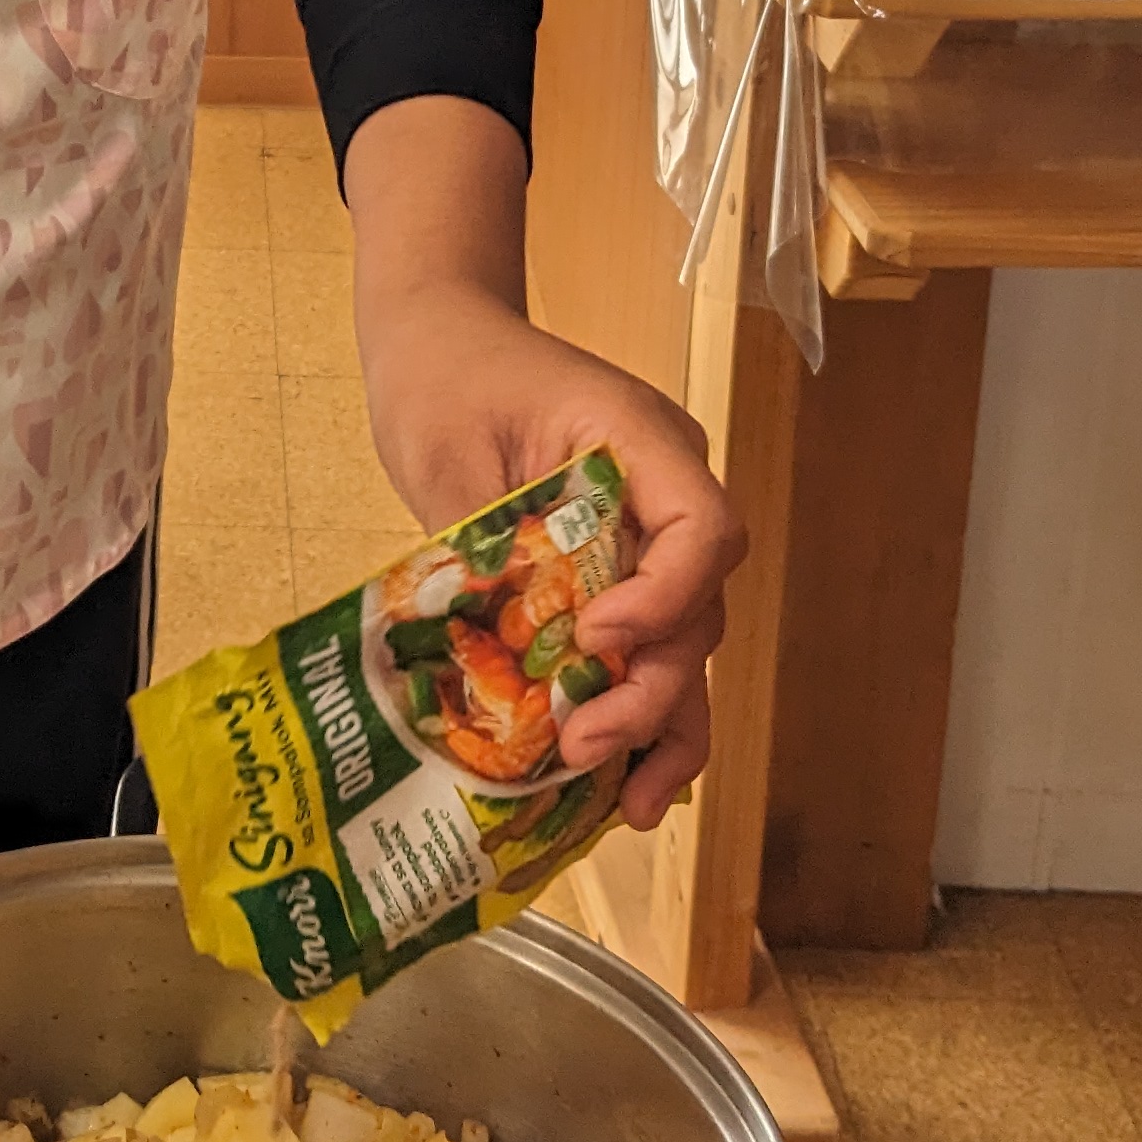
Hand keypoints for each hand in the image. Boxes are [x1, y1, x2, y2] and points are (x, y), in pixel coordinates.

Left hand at [342, 99, 746, 832]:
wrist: (438, 334)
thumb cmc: (444, 375)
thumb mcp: (453, 454)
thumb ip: (491, 551)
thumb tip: (510, 665)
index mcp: (640, 440)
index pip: (703, 527)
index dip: (666, 598)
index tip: (598, 639)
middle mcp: (664, 492)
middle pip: (699, 608)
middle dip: (651, 690)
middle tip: (584, 743)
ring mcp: (647, 536)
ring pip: (685, 645)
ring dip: (661, 726)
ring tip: (628, 807)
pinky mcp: (614, 573)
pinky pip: (645, 648)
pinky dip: (638, 712)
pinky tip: (620, 783)